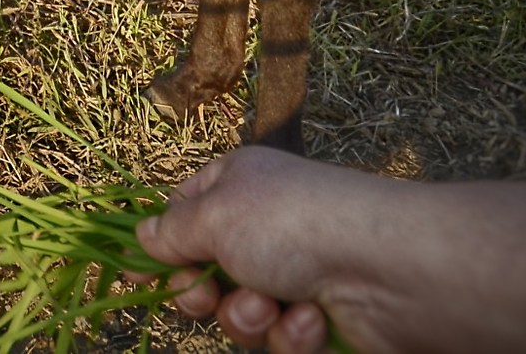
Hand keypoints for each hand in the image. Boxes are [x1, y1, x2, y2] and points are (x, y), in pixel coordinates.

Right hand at [136, 146, 380, 352]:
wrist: (386, 272)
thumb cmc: (293, 225)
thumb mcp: (214, 215)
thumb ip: (172, 232)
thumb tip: (143, 236)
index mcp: (239, 187)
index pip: (185, 213)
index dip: (163, 245)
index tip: (139, 276)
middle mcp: (266, 228)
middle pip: (207, 273)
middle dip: (204, 292)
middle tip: (205, 295)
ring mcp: (295, 275)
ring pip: (242, 313)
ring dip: (249, 316)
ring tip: (272, 305)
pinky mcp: (321, 319)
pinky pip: (282, 338)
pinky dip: (292, 334)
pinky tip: (312, 320)